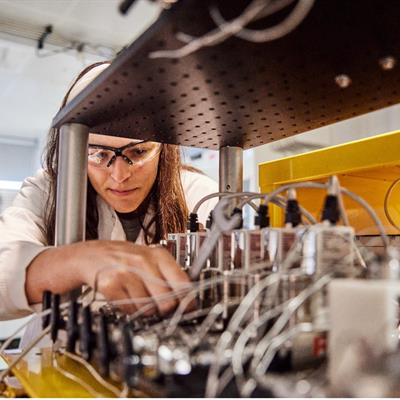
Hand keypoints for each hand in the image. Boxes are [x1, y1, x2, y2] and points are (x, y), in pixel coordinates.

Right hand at [26, 240, 192, 315]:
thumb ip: (169, 276)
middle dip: (165, 309)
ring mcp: (126, 273)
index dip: (188, 301)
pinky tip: (126, 297)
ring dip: (146, 309)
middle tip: (160, 306)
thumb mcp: (150, 259)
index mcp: (158, 255)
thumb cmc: (124, 258)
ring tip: (138, 296)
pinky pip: (130, 310)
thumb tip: (188, 299)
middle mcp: (144, 262)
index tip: (189, 309)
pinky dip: (130, 310)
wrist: (91, 255)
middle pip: (167, 300)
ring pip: (149, 308)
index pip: (183, 282)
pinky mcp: (111, 285)